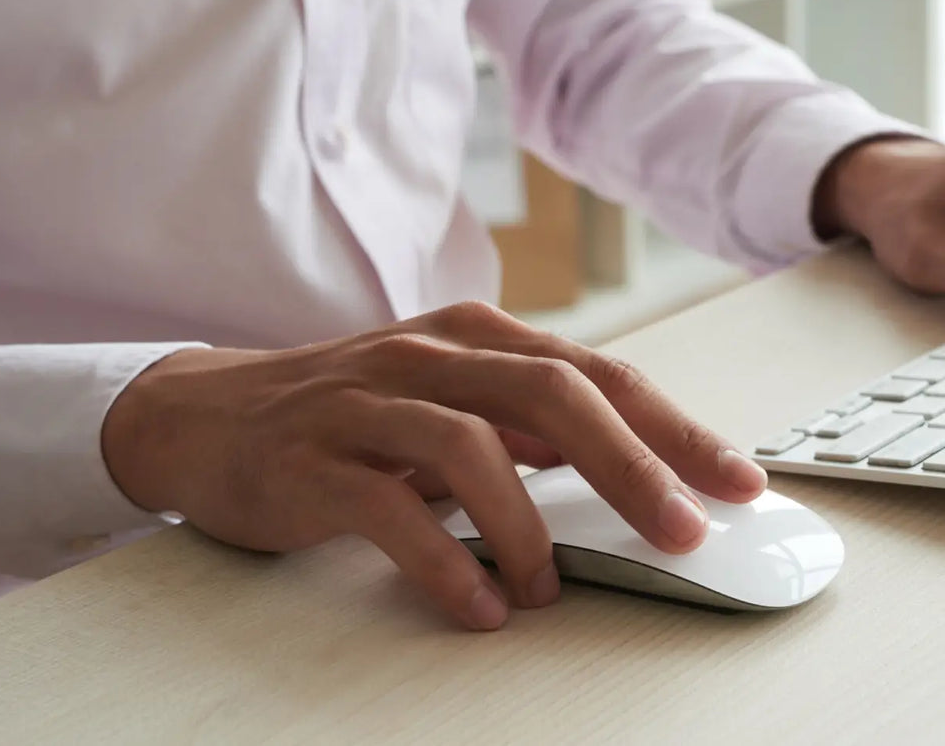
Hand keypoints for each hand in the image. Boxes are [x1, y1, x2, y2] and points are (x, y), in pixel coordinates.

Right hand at [100, 302, 768, 629]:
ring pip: (475, 446)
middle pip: (556, 395)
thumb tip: (633, 473)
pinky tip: (481, 606)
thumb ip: (532, 428)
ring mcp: (369, 402)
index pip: (599, 375)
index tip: (738, 480)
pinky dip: (446, 561)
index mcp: (479, 338)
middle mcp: (431, 357)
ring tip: (549, 588)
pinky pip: (393, 509)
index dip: (676, 428)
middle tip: (683, 530)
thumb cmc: (352, 415)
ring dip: (530, 527)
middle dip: (633, 465)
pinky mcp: (314, 459)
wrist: (206, 417)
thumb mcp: (452, 404)